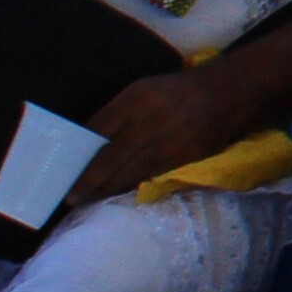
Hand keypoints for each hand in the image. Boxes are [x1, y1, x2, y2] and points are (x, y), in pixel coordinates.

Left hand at [58, 70, 240, 214]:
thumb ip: (116, 115)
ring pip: (130, 171)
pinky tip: (118, 191)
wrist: (227, 93)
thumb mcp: (141, 92)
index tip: (64, 171)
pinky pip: (150, 175)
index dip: (80, 155)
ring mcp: (168, 140)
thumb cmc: (175, 92)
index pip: (98, 130)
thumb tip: (87, 144)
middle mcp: (150, 120)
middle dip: (89, 181)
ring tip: (89, 200)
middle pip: (110, 157)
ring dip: (107, 189)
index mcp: (134, 99)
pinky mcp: (184, 156)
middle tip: (71, 198)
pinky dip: (132, 185)